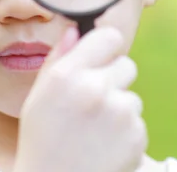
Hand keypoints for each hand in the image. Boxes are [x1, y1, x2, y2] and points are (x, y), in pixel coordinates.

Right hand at [14, 26, 146, 171]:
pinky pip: (138, 122)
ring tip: (95, 132)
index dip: (105, 48)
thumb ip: (58, 59)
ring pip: (132, 96)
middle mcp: (95, 89)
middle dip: (114, 80)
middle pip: (127, 64)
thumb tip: (75, 30)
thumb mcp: (38, 97)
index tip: (101, 59)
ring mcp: (119, 113)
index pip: (109, 36)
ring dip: (119, 109)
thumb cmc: (42, 142)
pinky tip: (105, 147)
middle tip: (92, 104)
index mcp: (67, 75)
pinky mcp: (137, 136)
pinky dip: (126, 133)